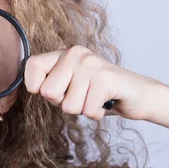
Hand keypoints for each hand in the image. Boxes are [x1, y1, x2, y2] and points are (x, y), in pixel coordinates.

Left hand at [24, 45, 159, 120]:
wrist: (137, 95)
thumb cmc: (97, 94)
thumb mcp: (67, 87)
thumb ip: (49, 85)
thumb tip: (32, 88)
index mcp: (62, 53)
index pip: (31, 65)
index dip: (35, 86)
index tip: (55, 91)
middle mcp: (75, 54)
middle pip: (48, 92)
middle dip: (63, 102)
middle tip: (82, 95)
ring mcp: (91, 64)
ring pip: (68, 106)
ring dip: (82, 109)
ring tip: (94, 98)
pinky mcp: (105, 78)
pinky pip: (87, 111)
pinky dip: (96, 114)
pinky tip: (104, 102)